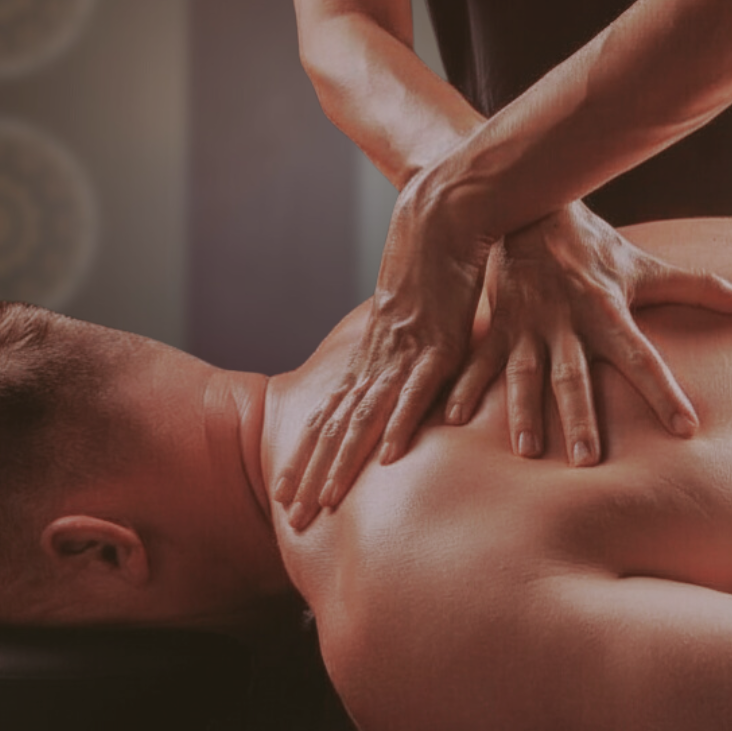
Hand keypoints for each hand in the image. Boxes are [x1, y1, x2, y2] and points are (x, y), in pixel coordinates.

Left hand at [276, 179, 490, 528]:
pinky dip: (398, 426)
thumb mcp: (420, 311)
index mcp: (374, 355)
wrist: (447, 209)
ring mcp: (406, 352)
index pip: (330, 417)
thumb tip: (415, 370)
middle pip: (333, 430)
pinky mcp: (439, 343)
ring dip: (340, 466)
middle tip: (289, 522)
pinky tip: (384, 460)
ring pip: (362, 420)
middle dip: (310, 477)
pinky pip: (415, 393)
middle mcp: (380, 359)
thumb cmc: (437, 255)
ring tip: (322, 506)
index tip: (284, 494)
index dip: (307, 458)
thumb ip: (415, 347)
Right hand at [444, 201, 731, 464]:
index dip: (664, 391)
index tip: (686, 427)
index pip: (643, 357)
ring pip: (525, 375)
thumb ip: (699, 287)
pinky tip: (453, 419)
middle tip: (588, 462)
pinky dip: (464, 390)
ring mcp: (526, 326)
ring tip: (527, 451)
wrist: (530, 206)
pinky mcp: (495, 326)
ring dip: (523, 413)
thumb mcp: (647, 266)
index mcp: (606, 311)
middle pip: (576, 377)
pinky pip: (478, 362)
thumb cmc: (594, 247)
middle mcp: (566, 323)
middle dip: (580, 418)